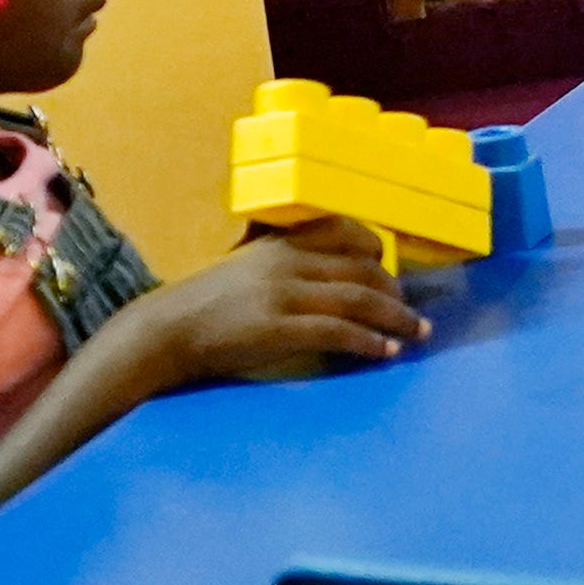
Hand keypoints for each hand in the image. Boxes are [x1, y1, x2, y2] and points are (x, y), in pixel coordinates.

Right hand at [141, 219, 427, 383]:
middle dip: (396, 293)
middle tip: (415, 314)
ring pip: (357, 299)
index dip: (377, 254)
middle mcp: (287, 261)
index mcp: (281, 242)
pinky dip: (368, 341)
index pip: (345, 233)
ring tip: (416, 333)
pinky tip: (385, 351)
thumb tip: (330, 283)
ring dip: (395, 318)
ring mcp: (283, 294)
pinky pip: (337, 331)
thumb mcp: (249, 269)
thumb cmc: (208, 304)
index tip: (392, 275)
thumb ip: (286, 267)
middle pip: (362, 270)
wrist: (166, 330)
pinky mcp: (279, 327)